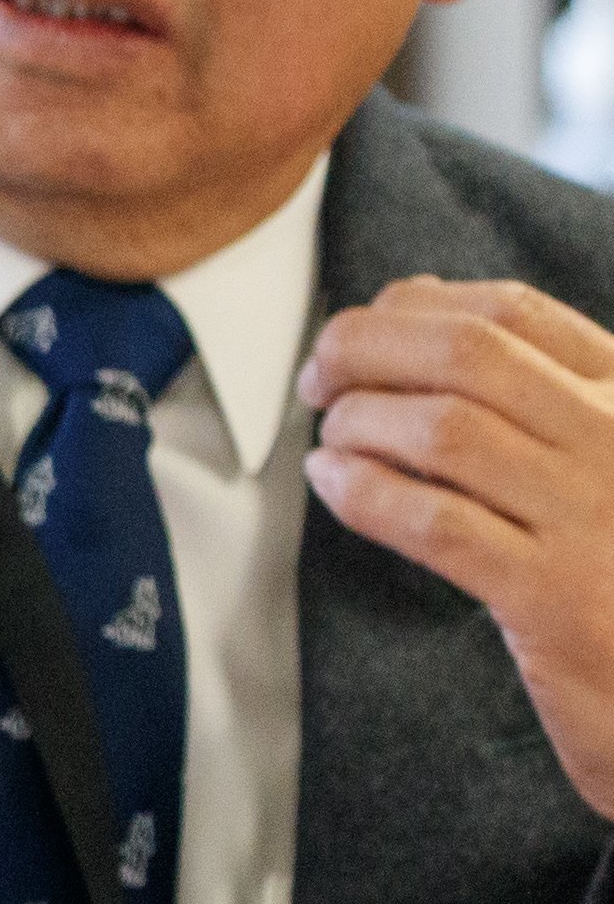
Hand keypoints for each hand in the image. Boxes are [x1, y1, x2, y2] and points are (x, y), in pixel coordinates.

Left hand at [300, 277, 613, 819]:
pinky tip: (335, 484)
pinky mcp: (554, 596)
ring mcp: (591, 515)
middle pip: (466, 352)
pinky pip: (437, 524)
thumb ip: (524, 395)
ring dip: (359, 422)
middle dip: (365, 350)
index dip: (411, 309)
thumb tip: (408, 307)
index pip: (512, 312)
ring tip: (330, 440)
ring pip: (446, 429)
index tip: (357, 336)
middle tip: (318, 382)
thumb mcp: (593, 463)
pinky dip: (365, 493)